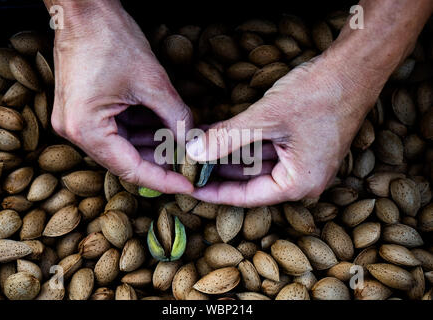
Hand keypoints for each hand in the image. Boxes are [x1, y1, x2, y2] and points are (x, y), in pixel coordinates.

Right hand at [50, 2, 192, 193]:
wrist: (83, 8)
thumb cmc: (110, 38)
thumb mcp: (153, 82)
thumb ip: (176, 117)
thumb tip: (192, 142)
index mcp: (86, 130)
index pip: (131, 169)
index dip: (163, 180)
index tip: (188, 186)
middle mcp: (76, 132)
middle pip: (125, 160)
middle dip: (160, 163)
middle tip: (190, 166)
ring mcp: (77, 121)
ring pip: (123, 146)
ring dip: (152, 146)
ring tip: (182, 148)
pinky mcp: (84, 110)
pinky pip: (117, 131)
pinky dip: (141, 131)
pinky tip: (164, 131)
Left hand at [186, 52, 383, 206]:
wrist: (355, 68)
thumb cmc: (319, 95)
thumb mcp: (266, 119)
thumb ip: (228, 138)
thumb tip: (195, 152)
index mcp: (299, 183)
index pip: (247, 196)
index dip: (215, 192)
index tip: (190, 188)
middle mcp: (302, 178)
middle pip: (250, 180)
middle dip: (218, 169)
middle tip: (188, 165)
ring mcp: (303, 161)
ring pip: (255, 163)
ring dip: (228, 153)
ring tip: (197, 146)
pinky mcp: (301, 144)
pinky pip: (265, 148)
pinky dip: (242, 141)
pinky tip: (218, 133)